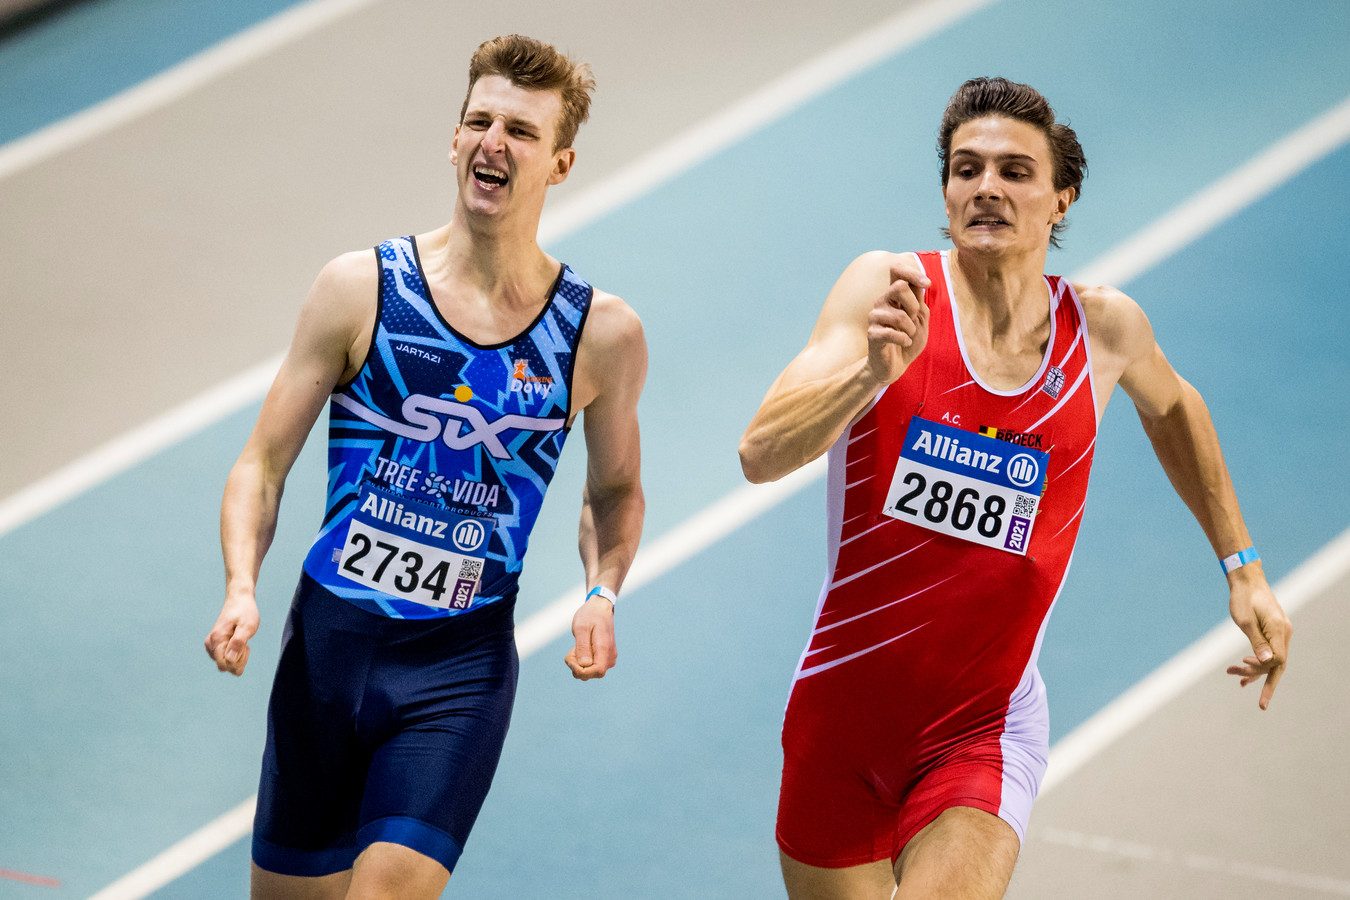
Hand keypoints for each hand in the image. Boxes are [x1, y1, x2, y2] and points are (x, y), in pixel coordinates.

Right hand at [204, 592, 259, 675]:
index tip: (246, 647)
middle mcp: (210, 644)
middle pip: (224, 667)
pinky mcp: (214, 646)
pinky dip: (234, 654)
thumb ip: (239, 642)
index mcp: (217, 639)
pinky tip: (238, 642)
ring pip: (224, 664)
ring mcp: (210, 645)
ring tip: (242, 640)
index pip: (225, 665)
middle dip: (238, 660)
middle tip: (245, 643)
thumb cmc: (245, 612)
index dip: (238, 661)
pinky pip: (224, 659)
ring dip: (237, 656)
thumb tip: (230, 660)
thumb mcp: (247, 626)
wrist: (239, 600)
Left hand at [565, 596, 615, 680]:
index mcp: (605, 648)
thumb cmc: (589, 616)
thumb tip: (585, 665)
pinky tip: (581, 648)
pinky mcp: (605, 658)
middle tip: (572, 649)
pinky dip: (582, 662)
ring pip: (590, 673)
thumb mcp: (581, 628)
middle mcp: (610, 656)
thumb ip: (582, 646)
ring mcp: (609, 658)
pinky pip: (591, 668)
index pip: (597, 671)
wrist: (599, 608)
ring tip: (577, 646)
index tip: (571, 658)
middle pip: (592, 674)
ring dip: (579, 664)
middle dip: (577, 667)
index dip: (581, 670)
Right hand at [866, 261, 930, 384]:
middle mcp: (882, 302)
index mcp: (894, 295)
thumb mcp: (920, 319)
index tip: (927, 284)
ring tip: (908, 335)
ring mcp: (875, 317)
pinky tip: (904, 342)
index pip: (896, 270)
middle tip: (913, 318)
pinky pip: (892, 332)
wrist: (895, 365)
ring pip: (900, 315)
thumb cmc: (908, 339)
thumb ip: (920, 301)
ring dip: (911, 328)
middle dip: (914, 305)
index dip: (912, 272)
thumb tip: (922, 282)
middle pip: (899, 286)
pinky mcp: (872, 334)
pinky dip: (904, 339)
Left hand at [1224, 568, 1290, 708]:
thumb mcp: (1245, 621)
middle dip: (1258, 675)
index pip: (1278, 661)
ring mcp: (1281, 631)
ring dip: (1254, 668)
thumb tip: (1268, 662)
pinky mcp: (1275, 630)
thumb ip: (1257, 642)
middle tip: (1238, 680)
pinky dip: (1259, 660)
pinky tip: (1245, 667)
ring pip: (1272, 658)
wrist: (1247, 580)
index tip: (1242, 671)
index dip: (1263, 672)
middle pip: (1276, 663)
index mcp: (1279, 630)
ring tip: (1233, 673)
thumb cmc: (1243, 598)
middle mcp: (1284, 632)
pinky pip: (1271, 650)